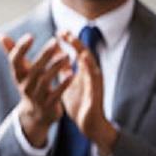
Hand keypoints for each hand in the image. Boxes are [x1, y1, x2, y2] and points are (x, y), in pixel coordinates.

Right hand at [0, 33, 71, 147]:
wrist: (34, 115)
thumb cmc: (28, 85)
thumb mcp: (19, 71)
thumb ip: (11, 52)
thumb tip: (0, 35)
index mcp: (18, 75)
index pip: (15, 60)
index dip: (21, 48)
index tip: (30, 36)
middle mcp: (25, 85)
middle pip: (34, 69)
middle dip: (44, 55)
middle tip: (55, 41)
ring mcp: (37, 96)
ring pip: (46, 80)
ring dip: (56, 67)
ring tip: (68, 55)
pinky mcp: (49, 104)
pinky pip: (57, 93)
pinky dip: (64, 84)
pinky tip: (72, 73)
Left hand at [58, 31, 117, 155]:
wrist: (88, 124)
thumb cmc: (80, 103)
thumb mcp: (68, 84)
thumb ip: (65, 71)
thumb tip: (59, 58)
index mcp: (83, 72)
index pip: (77, 53)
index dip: (69, 42)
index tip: (59, 31)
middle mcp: (91, 75)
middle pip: (84, 54)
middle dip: (75, 42)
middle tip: (65, 32)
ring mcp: (95, 84)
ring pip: (91, 65)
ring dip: (83, 53)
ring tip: (75, 43)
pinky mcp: (96, 94)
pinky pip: (94, 81)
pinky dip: (89, 71)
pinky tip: (84, 63)